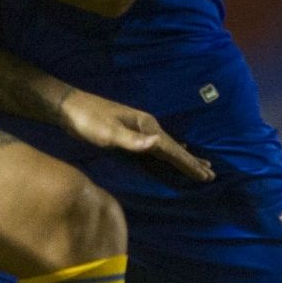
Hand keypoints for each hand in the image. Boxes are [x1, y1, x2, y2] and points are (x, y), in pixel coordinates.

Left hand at [58, 90, 212, 182]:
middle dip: (192, 162)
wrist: (70, 107)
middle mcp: (147, 126)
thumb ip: (131, 140)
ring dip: (183, 157)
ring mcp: (139, 129)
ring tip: (200, 165)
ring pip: (167, 147)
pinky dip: (168, 152)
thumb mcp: (107, 132)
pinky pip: (156, 147)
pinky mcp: (130, 133)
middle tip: (211, 174)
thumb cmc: (87, 120)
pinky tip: (169, 152)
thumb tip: (156, 144)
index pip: (171, 149)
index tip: (205, 175)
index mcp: (146, 126)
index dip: (188, 163)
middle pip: (174, 148)